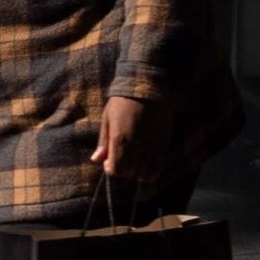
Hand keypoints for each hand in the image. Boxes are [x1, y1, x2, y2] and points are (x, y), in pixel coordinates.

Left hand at [95, 91, 157, 205]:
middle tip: (122, 157)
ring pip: (145, 173)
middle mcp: (137, 145)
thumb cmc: (121, 102)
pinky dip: (151, 169)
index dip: (111, 169)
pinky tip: (146, 159)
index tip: (109, 160)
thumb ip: (103, 142)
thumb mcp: (107, 119)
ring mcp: (152, 145)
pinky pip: (158, 166)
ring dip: (138, 170)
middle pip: (130, 173)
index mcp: (120, 139)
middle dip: (124, 169)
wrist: (145, 85)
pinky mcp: (164, 142)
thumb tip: (95, 160)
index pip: (116, 170)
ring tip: (135, 158)